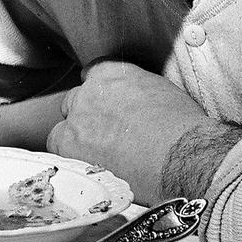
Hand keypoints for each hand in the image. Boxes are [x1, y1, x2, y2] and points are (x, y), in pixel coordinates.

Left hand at [46, 61, 213, 204]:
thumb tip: (133, 101)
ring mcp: (77, 118)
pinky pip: (58, 151)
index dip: (99, 94)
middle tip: (106, 137)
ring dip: (77, 140)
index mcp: (112, 73)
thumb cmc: (182, 127)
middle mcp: (90, 91)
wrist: (183, 156)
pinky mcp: (70, 146)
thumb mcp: (161, 91)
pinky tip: (92, 168)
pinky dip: (71, 159)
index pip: (92, 74)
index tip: (107, 107)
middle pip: (75, 102)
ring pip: (63, 128)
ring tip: (100, 158)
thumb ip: (135, 89)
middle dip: (87, 117)